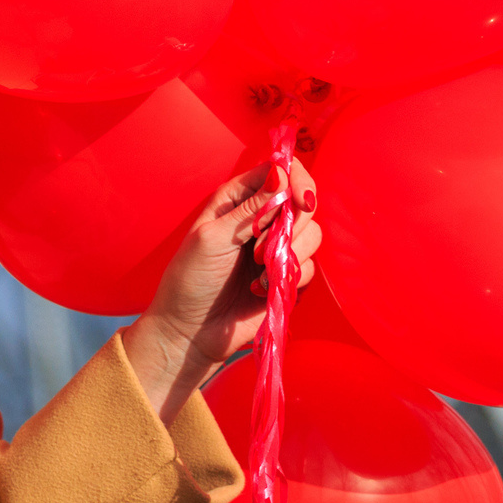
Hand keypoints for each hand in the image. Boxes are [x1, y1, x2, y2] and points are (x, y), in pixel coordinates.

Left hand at [120, 158, 319, 423]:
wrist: (190, 331)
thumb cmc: (190, 279)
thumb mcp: (213, 237)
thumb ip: (251, 209)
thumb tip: (282, 175)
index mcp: (238, 199)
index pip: (280, 171)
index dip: (297, 179)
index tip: (301, 201)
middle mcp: (262, 218)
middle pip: (303, 201)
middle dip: (293, 224)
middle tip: (261, 249)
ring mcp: (276, 248)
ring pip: (312, 234)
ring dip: (290, 254)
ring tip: (258, 272)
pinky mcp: (286, 276)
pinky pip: (310, 267)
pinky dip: (289, 278)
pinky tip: (261, 290)